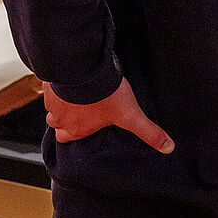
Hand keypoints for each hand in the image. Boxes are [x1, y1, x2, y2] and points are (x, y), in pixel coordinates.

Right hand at [43, 78, 174, 153]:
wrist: (85, 69)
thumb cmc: (105, 94)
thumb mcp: (131, 115)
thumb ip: (148, 132)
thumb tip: (168, 147)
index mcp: (74, 129)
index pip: (65, 138)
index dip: (74, 132)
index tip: (84, 125)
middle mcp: (58, 117)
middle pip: (56, 122)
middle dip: (65, 116)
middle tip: (81, 106)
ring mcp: (51, 99)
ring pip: (52, 103)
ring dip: (63, 97)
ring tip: (80, 89)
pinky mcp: (49, 80)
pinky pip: (50, 83)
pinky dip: (59, 81)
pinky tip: (73, 74)